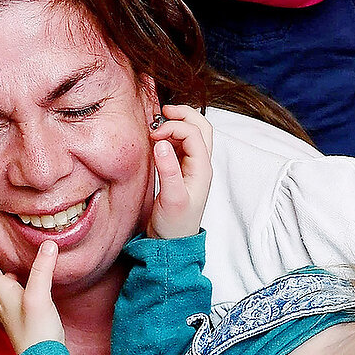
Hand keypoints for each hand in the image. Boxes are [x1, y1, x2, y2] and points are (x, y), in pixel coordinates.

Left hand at [0, 239, 63, 354]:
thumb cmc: (37, 331)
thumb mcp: (40, 295)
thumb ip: (42, 269)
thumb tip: (48, 245)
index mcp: (0, 293)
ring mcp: (5, 313)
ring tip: (2, 264)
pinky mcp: (15, 321)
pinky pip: (2, 301)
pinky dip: (5, 289)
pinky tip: (18, 285)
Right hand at [146, 104, 212, 239]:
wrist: (172, 243)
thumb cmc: (174, 225)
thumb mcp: (171, 199)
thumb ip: (168, 171)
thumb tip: (160, 143)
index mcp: (202, 170)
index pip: (193, 134)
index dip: (173, 127)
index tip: (152, 135)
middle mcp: (201, 165)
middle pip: (201, 127)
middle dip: (184, 114)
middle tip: (163, 110)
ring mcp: (192, 167)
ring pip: (193, 133)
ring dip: (178, 123)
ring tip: (158, 124)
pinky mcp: (182, 170)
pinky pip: (182, 144)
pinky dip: (171, 135)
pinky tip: (157, 138)